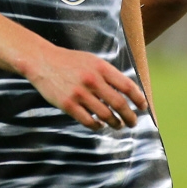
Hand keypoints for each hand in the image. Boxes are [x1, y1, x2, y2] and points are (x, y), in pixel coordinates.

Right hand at [22, 46, 148, 131]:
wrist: (43, 61)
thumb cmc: (71, 62)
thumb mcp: (93, 61)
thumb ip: (109, 74)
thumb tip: (129, 91)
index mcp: (101, 67)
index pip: (127, 86)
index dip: (138, 98)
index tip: (143, 107)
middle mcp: (92, 80)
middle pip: (119, 104)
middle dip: (130, 116)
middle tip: (133, 122)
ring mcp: (79, 93)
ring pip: (105, 115)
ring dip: (115, 123)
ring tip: (119, 125)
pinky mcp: (67, 104)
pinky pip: (88, 121)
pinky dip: (97, 126)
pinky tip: (100, 126)